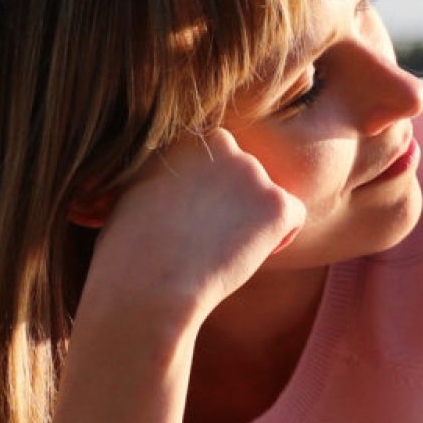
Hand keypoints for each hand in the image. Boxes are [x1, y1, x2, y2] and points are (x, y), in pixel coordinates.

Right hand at [79, 125, 304, 325]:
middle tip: (203, 240)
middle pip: (243, 175)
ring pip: (266, 197)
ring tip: (216, 251)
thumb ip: (165, 178)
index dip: (205, 195)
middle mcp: (219, 142)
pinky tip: (245, 256)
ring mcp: (251, 170)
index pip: (215, 160)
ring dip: (252, 222)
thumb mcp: (132, 195)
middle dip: (232, 204)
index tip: (184, 223)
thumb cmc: (128, 256)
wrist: (146, 285)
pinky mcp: (275, 202)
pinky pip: (294, 217)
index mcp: (183, 137)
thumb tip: (183, 191)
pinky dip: (277, 239)